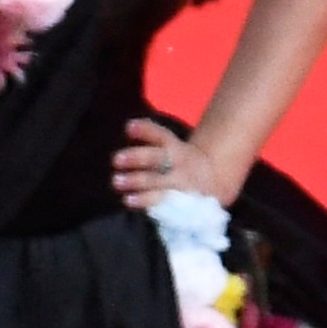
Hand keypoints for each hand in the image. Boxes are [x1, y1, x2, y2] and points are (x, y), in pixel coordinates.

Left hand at [112, 114, 230, 209]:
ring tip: (116, 181)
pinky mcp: (180, 200)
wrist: (210, 184)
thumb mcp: (171, 148)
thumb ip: (152, 138)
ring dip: (136, 181)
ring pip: (157, 181)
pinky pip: (162, 200)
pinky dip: (145, 200)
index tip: (129, 127)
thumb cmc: (179, 163)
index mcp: (175, 148)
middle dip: (137, 158)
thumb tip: (128, 127)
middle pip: (157, 158)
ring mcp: (179, 183)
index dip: (145, 130)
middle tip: (115, 159)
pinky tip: (128, 199)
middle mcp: (178, 164)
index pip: (160, 135)